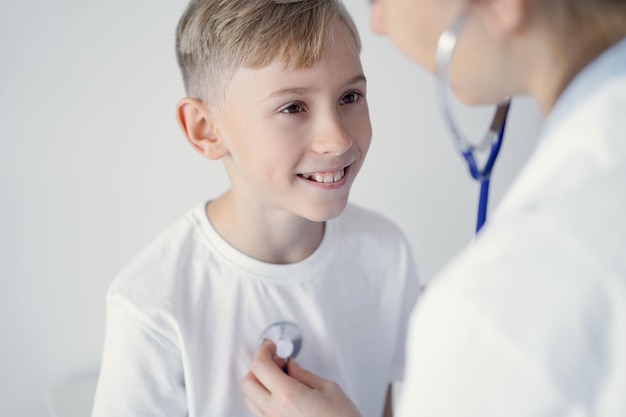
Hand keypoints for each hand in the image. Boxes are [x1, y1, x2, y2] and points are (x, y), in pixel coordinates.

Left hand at [241, 340, 361, 416]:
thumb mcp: (328, 389)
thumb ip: (303, 374)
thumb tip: (289, 365)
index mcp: (288, 397)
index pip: (260, 366)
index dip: (263, 351)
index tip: (270, 346)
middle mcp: (274, 412)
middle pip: (247, 382)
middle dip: (258, 366)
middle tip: (276, 360)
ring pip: (249, 398)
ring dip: (259, 382)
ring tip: (280, 377)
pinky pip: (258, 411)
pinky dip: (263, 397)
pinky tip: (280, 392)